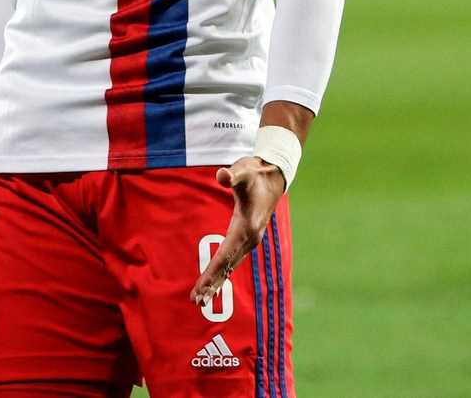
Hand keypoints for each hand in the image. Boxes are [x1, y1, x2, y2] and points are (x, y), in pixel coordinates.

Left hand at [190, 156, 286, 304]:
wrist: (273, 176)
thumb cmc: (255, 172)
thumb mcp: (244, 170)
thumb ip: (232, 175)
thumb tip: (221, 175)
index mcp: (247, 227)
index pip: (225, 254)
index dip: (212, 271)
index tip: (200, 287)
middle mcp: (250, 238)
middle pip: (227, 265)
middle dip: (212, 283)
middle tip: (196, 301)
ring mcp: (250, 240)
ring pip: (230, 266)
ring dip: (216, 282)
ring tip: (200, 300)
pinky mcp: (247, 239)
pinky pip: (232, 260)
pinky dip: (222, 273)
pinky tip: (213, 284)